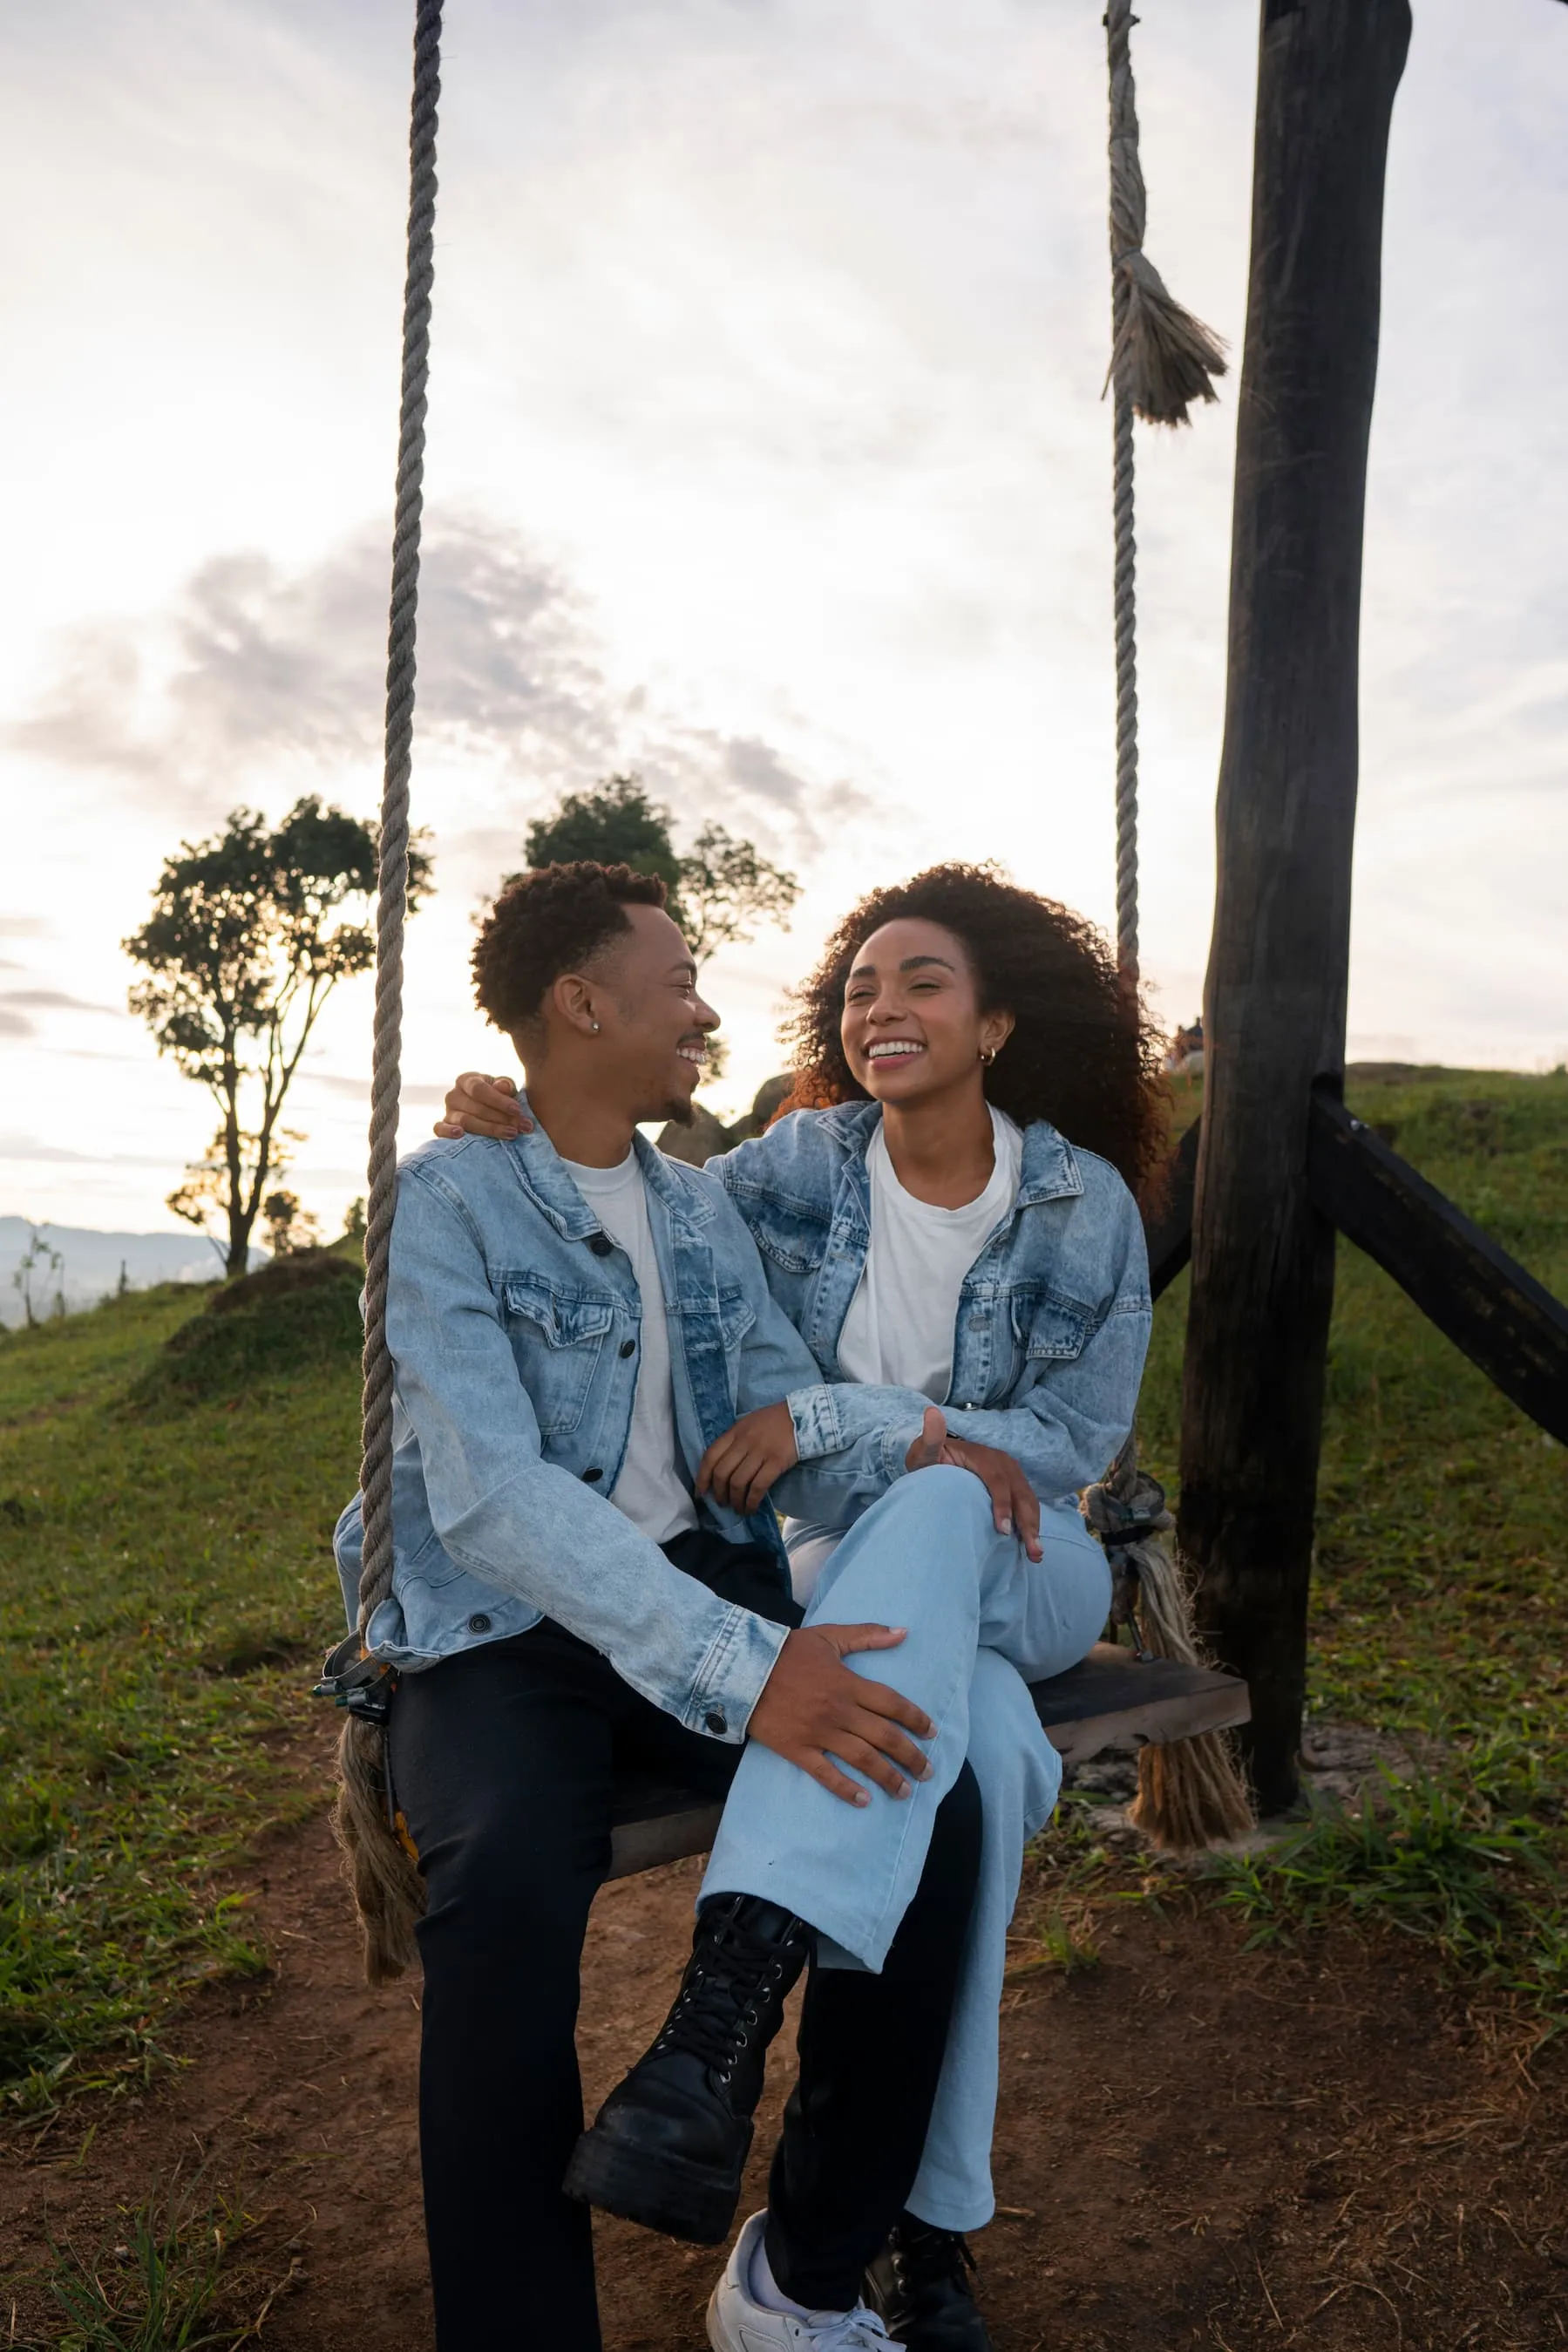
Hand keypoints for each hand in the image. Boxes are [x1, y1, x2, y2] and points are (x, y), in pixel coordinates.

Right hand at [434, 1071, 531, 1139]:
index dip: (499, 1100)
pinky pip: (439, 1129)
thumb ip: (505, 1086)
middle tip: (522, 1126)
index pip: (479, 1089)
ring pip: (464, 1121)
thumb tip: (503, 1087)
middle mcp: (454, 1095)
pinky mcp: (442, 1127)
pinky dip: (448, 1132)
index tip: (518, 1110)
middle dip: (502, 1118)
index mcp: (467, 1080)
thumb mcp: (504, 1088)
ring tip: (511, 1134)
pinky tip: (460, 1135)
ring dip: (490, 1129)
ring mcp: (447, 1112)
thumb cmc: (497, 1097)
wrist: (486, 1111)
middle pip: (476, 1108)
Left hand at [696, 1402, 799, 1515]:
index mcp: (734, 1432)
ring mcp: (760, 1452)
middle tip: (722, 1503)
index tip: (701, 1493)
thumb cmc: (774, 1421)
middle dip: (719, 1493)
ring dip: (735, 1501)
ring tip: (738, 1508)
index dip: (702, 1478)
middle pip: (722, 1473)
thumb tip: (721, 1467)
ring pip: (738, 1483)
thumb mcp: (748, 1424)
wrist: (802, 1415)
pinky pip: (758, 1487)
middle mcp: (744, 1442)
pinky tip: (751, 1508)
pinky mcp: (776, 1462)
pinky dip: (752, 1501)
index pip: (710, 1456)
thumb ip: (734, 1441)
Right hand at [747, 1623, 933, 1805]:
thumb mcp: (828, 1637)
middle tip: (928, 1773)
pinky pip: (826, 1774)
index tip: (932, 1733)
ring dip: (888, 1777)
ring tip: (904, 1792)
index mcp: (849, 1683)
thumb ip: (867, 1635)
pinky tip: (864, 1801)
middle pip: (885, 1737)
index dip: (916, 1719)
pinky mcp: (798, 1750)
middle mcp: (840, 1711)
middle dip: (911, 1757)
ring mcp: (819, 1733)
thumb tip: (903, 1632)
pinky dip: (846, 1789)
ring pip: (862, 1759)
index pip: (893, 1704)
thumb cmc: (787, 1651)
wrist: (742, 1669)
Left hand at [905, 1405, 1043, 1561]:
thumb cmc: (928, 1460)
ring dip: (1034, 1526)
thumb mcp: (923, 1450)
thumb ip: (930, 1438)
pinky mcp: (1013, 1485)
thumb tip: (931, 1412)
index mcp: (983, 1455)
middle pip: (1019, 1492)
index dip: (1001, 1504)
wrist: (938, 1457)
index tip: (1001, 1530)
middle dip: (1027, 1522)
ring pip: (1028, 1500)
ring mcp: (1011, 1474)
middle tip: (1032, 1551)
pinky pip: (1027, 1503)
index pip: (997, 1480)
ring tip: (1036, 1554)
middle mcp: (1002, 1462)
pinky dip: (1032, 1523)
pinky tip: (1031, 1545)